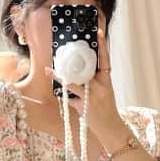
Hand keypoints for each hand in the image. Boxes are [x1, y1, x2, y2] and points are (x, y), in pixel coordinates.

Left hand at [44, 28, 128, 151]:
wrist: (110, 128)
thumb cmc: (106, 107)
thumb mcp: (104, 91)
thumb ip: (94, 80)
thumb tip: (76, 71)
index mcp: (107, 80)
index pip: (105, 59)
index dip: (102, 46)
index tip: (99, 32)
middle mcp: (100, 86)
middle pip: (83, 69)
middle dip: (71, 63)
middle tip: (60, 52)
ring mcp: (91, 96)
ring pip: (72, 83)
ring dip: (59, 77)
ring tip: (49, 70)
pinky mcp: (83, 106)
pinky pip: (69, 97)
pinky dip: (65, 95)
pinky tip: (64, 94)